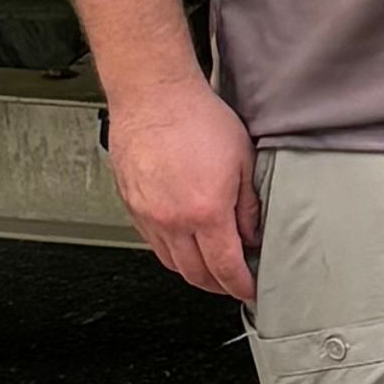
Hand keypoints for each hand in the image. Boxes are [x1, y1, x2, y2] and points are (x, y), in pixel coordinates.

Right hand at [108, 65, 261, 300]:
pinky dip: (171, 251)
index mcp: (206, 212)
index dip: (240, 286)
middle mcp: (172, 219)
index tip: (249, 289)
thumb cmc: (197, 117)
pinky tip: (184, 244)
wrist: (154, 95)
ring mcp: (148, 214)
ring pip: (171, 262)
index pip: (225, 268)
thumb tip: (252, 234)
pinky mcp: (131, 205)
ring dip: (193, 272)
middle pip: (195, 274)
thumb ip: (249, 206)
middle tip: (233, 283)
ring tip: (211, 267)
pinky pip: (151, 242)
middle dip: (218, 286)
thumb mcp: (243, 161)